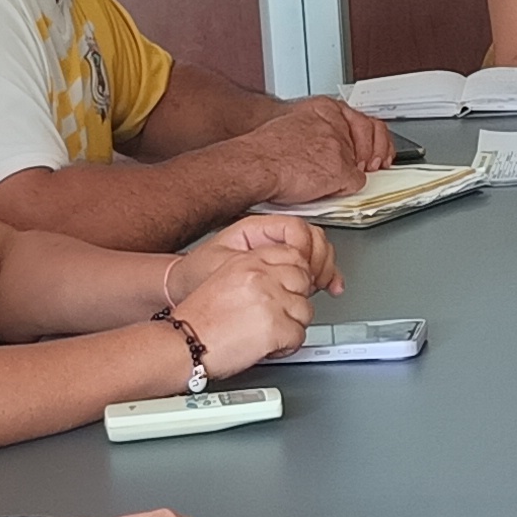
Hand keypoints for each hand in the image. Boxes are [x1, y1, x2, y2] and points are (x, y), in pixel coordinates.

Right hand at [172, 248, 315, 373]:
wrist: (183, 343)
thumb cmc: (199, 319)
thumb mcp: (226, 278)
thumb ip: (256, 273)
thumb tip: (286, 278)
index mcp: (248, 261)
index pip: (294, 256)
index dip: (294, 276)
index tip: (287, 289)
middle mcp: (261, 276)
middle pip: (304, 281)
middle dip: (295, 301)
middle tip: (277, 314)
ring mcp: (270, 300)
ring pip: (305, 310)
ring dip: (291, 326)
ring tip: (269, 332)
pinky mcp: (275, 327)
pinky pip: (298, 336)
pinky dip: (286, 347)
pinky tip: (267, 346)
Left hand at [196, 212, 341, 293]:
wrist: (186, 289)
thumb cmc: (196, 275)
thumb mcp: (221, 263)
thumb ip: (254, 259)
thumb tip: (289, 257)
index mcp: (257, 227)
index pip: (295, 228)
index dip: (303, 249)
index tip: (302, 270)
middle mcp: (272, 237)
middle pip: (314, 238)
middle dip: (319, 261)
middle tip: (314, 282)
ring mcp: (282, 252)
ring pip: (319, 252)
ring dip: (326, 269)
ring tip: (320, 287)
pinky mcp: (286, 268)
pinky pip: (315, 266)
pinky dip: (326, 276)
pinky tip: (330, 287)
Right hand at [254, 96, 391, 203]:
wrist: (252, 163)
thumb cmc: (262, 150)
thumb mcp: (293, 125)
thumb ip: (316, 131)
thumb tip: (325, 146)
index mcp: (325, 108)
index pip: (364, 120)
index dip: (375, 140)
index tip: (377, 151)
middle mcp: (336, 124)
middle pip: (371, 140)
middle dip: (371, 156)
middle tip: (367, 166)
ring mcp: (340, 147)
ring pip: (361, 165)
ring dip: (348, 174)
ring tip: (325, 177)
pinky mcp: (341, 169)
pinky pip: (354, 185)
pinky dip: (340, 190)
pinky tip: (320, 187)